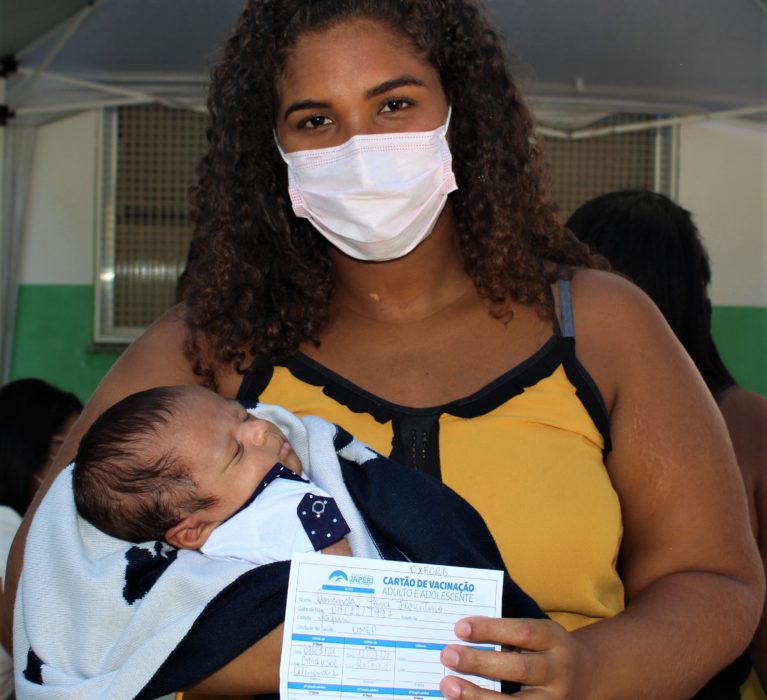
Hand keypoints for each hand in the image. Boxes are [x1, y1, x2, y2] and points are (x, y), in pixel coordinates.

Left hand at [439, 616, 596, 697]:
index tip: (460, 627)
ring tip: (448, 686)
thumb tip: (462, 637)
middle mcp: (558, 671)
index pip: (523, 632)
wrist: (587, 676)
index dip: (491, 629)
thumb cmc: (545, 648)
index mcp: (554, 639)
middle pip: (519, 668)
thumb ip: (508, 635)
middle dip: (479, 662)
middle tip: (447, 655)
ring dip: (477, 696)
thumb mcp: (537, 633)